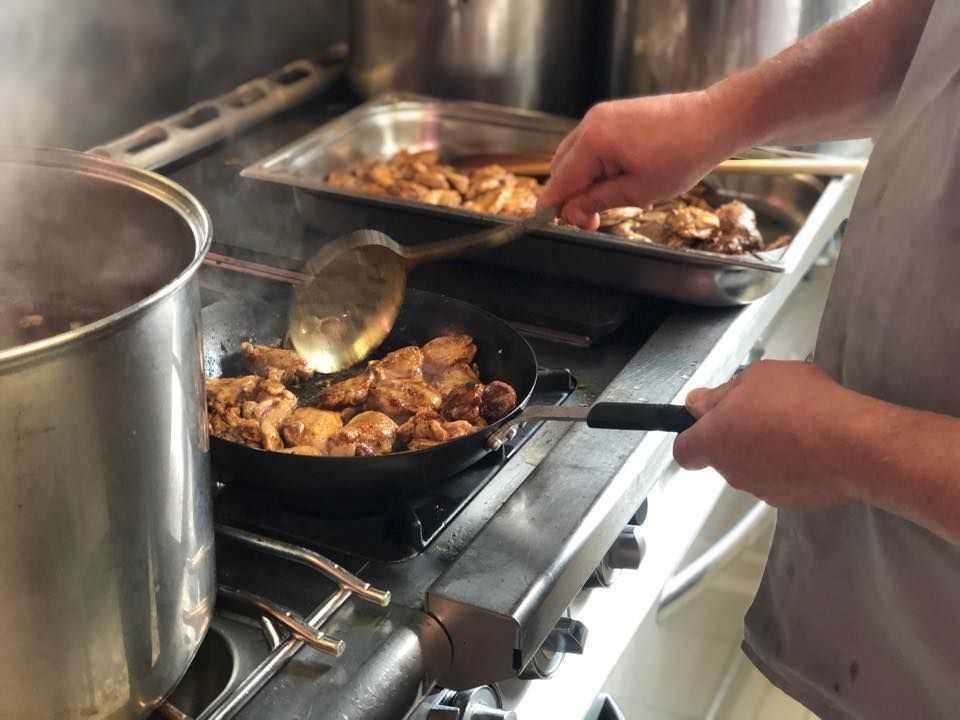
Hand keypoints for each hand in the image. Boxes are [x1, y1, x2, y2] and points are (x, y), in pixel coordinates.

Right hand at [538, 91, 741, 229]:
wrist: (713, 121)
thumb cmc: (683, 155)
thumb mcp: (637, 191)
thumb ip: (597, 202)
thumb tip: (570, 214)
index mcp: (593, 141)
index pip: (559, 181)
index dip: (554, 208)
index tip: (557, 228)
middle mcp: (591, 123)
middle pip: (561, 167)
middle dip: (568, 196)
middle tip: (589, 221)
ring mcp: (602, 116)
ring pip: (574, 156)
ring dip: (581, 181)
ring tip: (605, 202)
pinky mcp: (614, 115)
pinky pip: (590, 145)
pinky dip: (593, 166)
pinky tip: (613, 181)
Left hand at [673, 360, 855, 510]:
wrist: (852, 446)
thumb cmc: (800, 404)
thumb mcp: (756, 376)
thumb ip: (723, 393)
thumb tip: (700, 403)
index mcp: (714, 440)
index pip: (684, 449)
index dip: (692, 435)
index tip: (708, 421)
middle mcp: (732, 471)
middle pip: (724, 454)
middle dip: (739, 435)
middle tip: (767, 411)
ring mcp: (762, 490)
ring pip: (755, 467)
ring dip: (768, 450)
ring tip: (798, 427)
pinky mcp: (793, 502)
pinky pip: (785, 480)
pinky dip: (794, 467)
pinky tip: (815, 448)